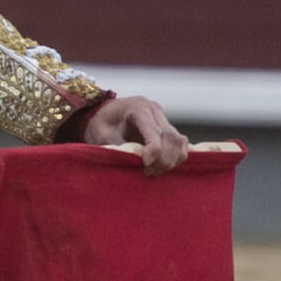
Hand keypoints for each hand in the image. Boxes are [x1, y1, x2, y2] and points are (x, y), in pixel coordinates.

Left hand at [72, 94, 188, 174]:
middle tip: (147, 173)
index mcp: (137, 107)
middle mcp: (154, 110)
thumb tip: (132, 162)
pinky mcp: (167, 127)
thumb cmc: (98, 123)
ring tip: (153, 171)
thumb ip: (117, 147)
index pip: (154, 132)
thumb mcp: (101, 135)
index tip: (145, 166)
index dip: (154, 151)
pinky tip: (161, 166)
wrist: (100, 113)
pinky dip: (176, 157)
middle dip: (164, 160)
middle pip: (172, 138)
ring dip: (172, 160)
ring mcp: (163, 118)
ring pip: (180, 142)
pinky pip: (181, 144)